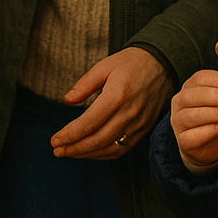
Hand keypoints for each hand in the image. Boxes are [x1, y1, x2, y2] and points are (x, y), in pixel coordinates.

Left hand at [49, 47, 171, 159]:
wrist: (162, 64)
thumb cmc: (130, 62)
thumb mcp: (104, 65)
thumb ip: (85, 84)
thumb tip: (67, 100)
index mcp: (118, 95)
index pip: (90, 122)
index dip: (70, 134)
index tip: (55, 140)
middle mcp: (129, 113)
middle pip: (98, 140)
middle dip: (74, 148)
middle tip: (57, 150)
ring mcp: (139, 124)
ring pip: (110, 148)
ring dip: (87, 154)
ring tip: (69, 153)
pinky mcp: (144, 130)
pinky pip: (122, 149)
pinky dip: (104, 154)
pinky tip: (90, 151)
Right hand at [170, 70, 217, 170]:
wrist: (205, 146)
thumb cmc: (214, 121)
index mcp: (189, 88)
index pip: (199, 78)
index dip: (216, 79)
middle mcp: (179, 102)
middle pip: (192, 95)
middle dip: (215, 95)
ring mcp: (178, 122)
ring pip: (191, 115)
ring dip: (215, 113)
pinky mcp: (182, 141)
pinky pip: (194, 135)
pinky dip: (210, 130)